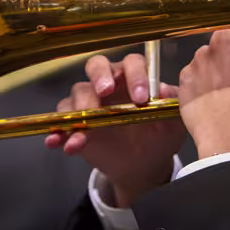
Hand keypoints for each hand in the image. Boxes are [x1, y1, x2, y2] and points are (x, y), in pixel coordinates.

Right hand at [46, 53, 185, 206]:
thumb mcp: (172, 122)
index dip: (136, 75)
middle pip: (97, 65)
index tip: (142, 98)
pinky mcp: (76, 123)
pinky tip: (57, 142)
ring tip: (85, 135)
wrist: (145, 165)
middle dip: (99, 76)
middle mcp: (109, 83)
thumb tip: (164, 90)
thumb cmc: (160, 135)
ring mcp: (89, 102)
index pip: (132, 63)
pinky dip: (58, 131)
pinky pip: (61, 122)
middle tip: (105, 91)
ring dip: (79, 112)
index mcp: (134, 77)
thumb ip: (170, 104)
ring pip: (77, 94)